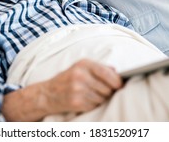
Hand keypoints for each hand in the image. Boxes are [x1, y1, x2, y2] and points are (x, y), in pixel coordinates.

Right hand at [2, 59, 121, 120]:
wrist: (47, 94)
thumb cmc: (67, 79)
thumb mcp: (80, 67)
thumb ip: (99, 67)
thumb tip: (117, 72)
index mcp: (83, 64)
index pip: (108, 72)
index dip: (117, 81)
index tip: (120, 85)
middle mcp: (80, 75)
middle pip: (108, 87)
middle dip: (109, 91)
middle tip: (104, 90)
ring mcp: (78, 89)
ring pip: (103, 97)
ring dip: (102, 98)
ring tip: (92, 95)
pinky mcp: (76, 102)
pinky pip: (95, 105)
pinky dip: (94, 104)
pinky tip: (86, 100)